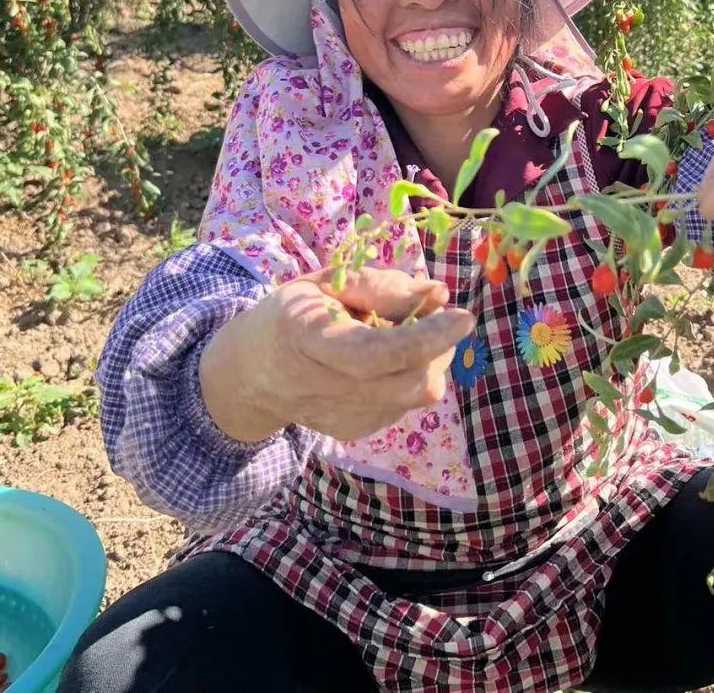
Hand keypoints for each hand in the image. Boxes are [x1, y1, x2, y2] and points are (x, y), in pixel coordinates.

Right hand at [200, 267, 474, 444]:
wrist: (251, 372)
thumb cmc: (293, 313)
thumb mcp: (326, 283)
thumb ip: (382, 285)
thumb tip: (440, 293)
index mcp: (305, 338)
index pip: (373, 352)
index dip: (423, 337)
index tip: (463, 316)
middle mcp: (321, 387)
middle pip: (406, 382)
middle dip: (439, 347)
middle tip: (436, 316)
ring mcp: (339, 418)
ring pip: (414, 395)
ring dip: (428, 360)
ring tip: (399, 334)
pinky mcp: (354, 431)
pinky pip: (405, 403)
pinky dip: (410, 375)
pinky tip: (384, 361)